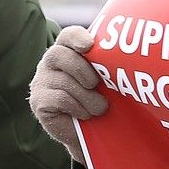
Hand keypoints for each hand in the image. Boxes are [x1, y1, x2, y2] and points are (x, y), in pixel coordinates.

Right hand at [29, 26, 109, 163]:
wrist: (90, 133)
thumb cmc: (101, 98)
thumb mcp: (107, 79)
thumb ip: (109, 65)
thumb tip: (129, 57)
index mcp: (69, 50)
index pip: (68, 35)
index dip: (77, 38)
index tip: (89, 46)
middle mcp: (50, 62)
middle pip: (59, 54)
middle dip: (82, 70)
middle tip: (97, 84)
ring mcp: (41, 81)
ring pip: (64, 81)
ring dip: (87, 97)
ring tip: (99, 107)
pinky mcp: (38, 101)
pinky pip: (60, 98)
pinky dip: (77, 107)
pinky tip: (85, 114)